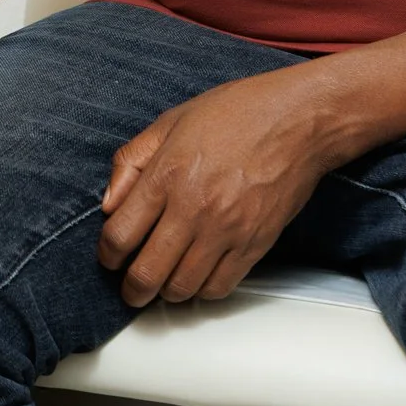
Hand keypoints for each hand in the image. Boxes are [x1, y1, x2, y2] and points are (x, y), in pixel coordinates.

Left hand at [96, 65, 348, 305]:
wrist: (298, 121)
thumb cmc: (238, 113)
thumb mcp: (171, 121)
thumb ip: (131, 161)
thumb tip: (108, 203)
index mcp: (166, 175)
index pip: (119, 235)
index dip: (107, 255)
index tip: (110, 257)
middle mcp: (193, 209)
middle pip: (147, 273)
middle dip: (131, 288)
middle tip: (130, 287)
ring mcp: (226, 231)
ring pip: (182, 288)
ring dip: (165, 292)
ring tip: (163, 281)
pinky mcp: (254, 245)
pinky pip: (219, 287)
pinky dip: (202, 290)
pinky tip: (197, 275)